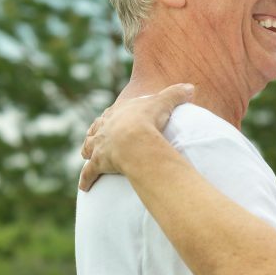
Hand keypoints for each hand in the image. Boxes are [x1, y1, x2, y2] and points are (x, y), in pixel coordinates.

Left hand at [78, 83, 194, 190]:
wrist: (134, 139)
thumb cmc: (148, 119)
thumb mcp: (164, 102)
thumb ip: (175, 94)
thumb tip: (190, 87)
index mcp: (118, 114)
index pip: (111, 113)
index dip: (111, 116)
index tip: (110, 118)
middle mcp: (105, 129)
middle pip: (96, 129)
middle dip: (96, 133)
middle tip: (96, 137)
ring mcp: (100, 146)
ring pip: (88, 149)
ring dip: (87, 152)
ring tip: (87, 156)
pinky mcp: (99, 164)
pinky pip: (89, 173)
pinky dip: (86, 180)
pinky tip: (85, 187)